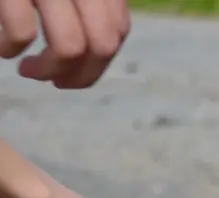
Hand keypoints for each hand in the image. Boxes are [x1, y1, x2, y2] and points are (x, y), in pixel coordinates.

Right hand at [0, 0, 130, 88]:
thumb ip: (86, 6)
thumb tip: (93, 48)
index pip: (119, 30)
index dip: (99, 60)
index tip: (76, 72)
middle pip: (103, 45)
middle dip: (80, 75)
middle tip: (54, 81)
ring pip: (69, 46)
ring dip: (47, 70)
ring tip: (26, 70)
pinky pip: (22, 32)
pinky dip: (10, 47)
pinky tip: (3, 48)